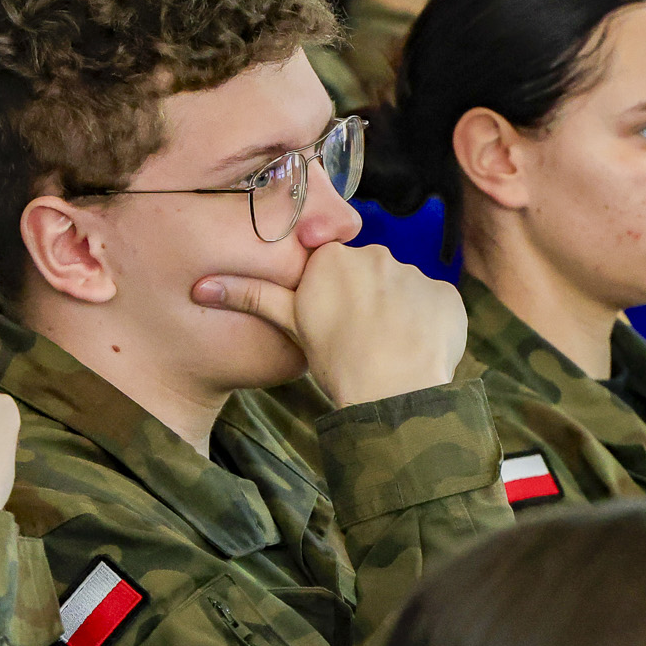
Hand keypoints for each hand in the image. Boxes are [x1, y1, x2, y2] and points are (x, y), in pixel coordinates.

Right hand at [192, 241, 467, 406]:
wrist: (392, 391)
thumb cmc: (335, 360)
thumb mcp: (290, 326)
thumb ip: (251, 297)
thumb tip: (200, 286)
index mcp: (334, 258)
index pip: (332, 267)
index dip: (332, 296)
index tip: (332, 322)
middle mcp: (376, 254)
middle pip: (368, 274)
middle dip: (365, 300)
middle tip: (359, 339)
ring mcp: (415, 274)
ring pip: (402, 290)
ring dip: (397, 313)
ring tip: (388, 349)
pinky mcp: (446, 295)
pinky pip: (434, 305)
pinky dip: (427, 324)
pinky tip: (416, 349)